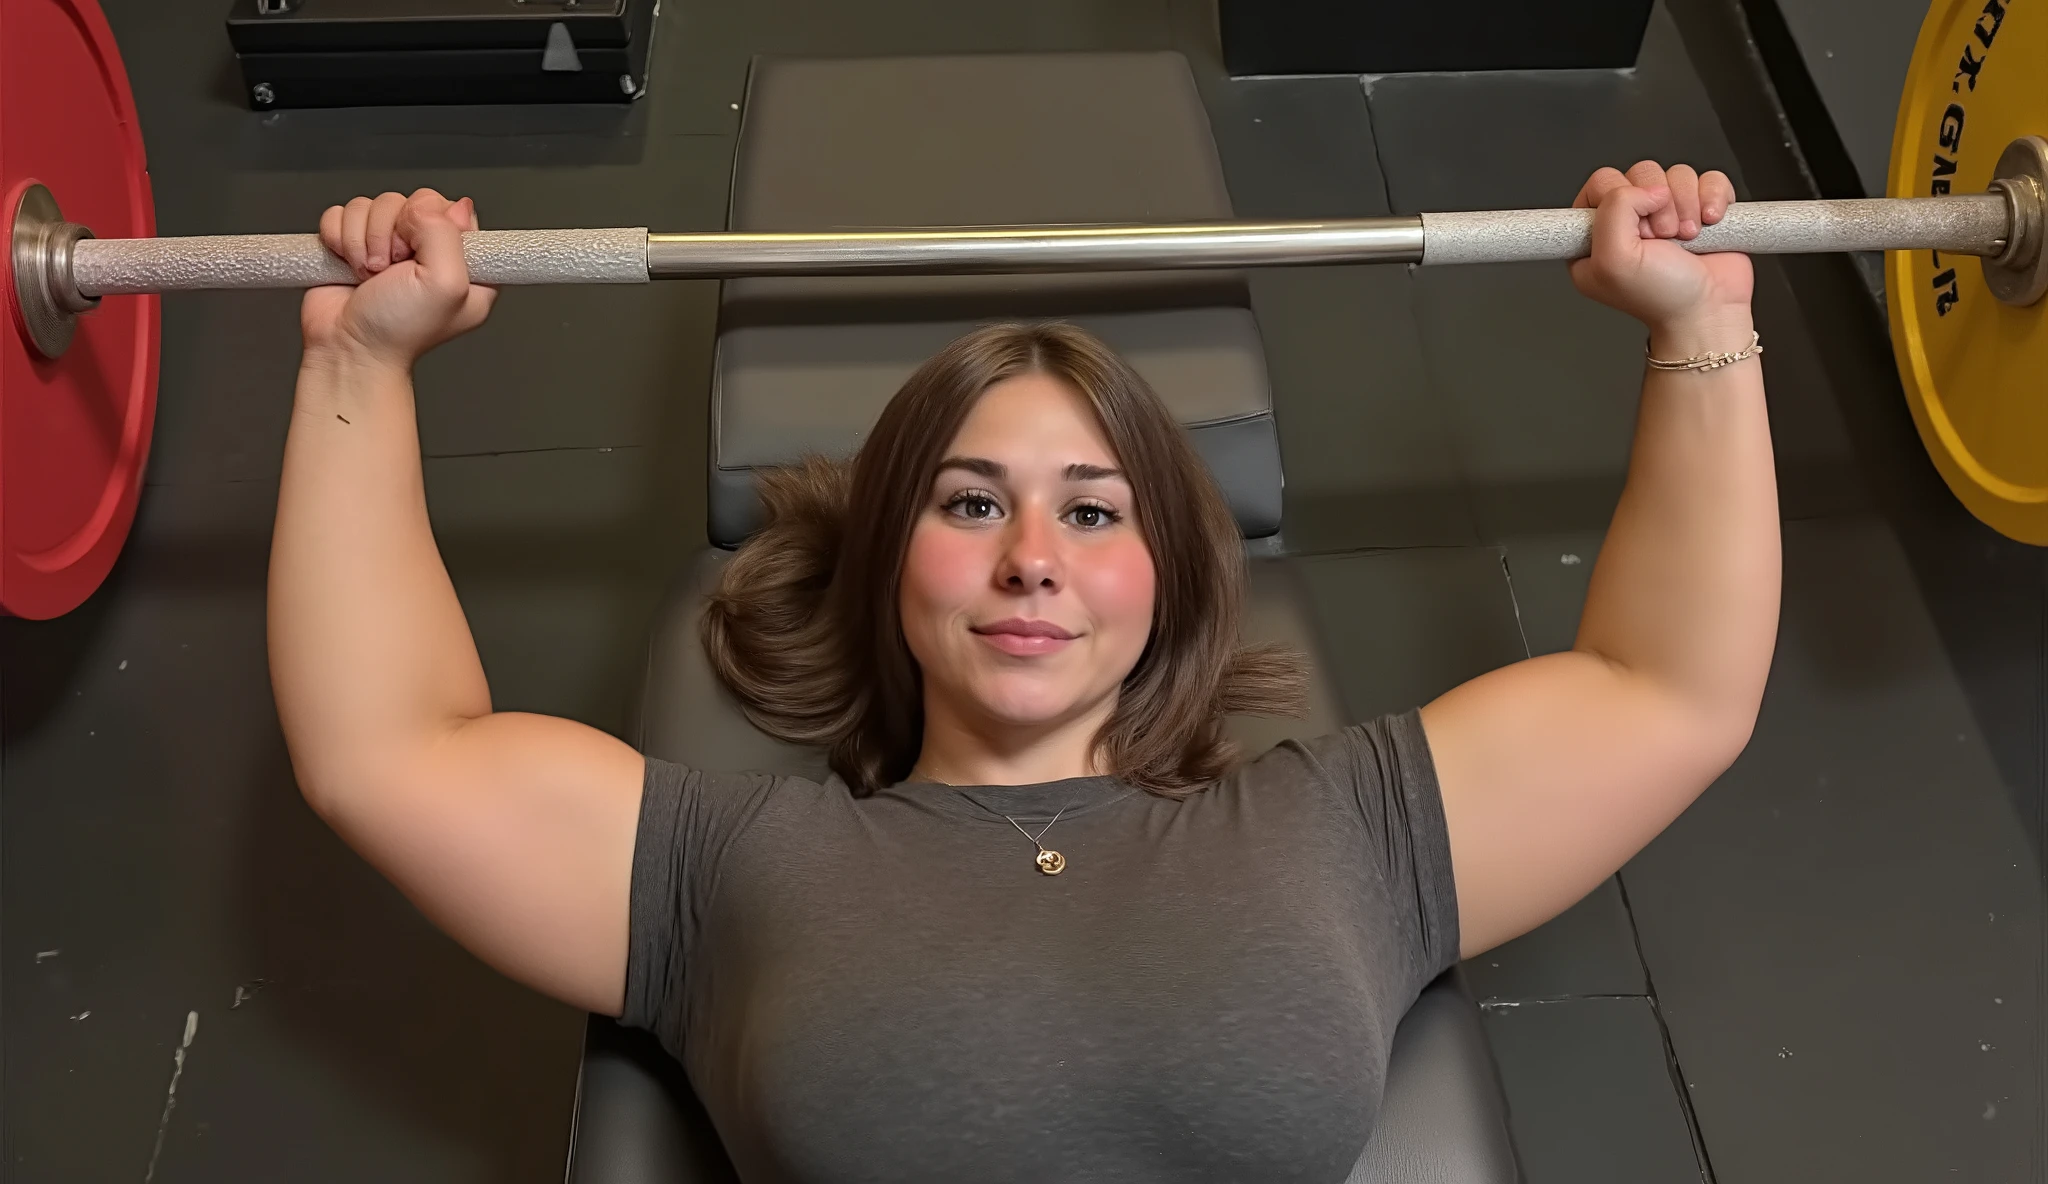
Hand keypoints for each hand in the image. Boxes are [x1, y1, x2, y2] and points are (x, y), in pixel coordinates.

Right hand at [300, 189, 497, 370]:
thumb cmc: (398, 331)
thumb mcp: (444, 284)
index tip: (421, 253)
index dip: (431, 222)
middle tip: (391, 269)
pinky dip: (338, 236)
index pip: (453, 209)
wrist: (348, 349)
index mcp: (465, 262)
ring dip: (363, 239)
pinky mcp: (354, 243)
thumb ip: (445, 233)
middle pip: (409, 201)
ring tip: (370, 275)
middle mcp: (428, 250)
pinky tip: (347, 265)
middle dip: (391, 232)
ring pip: (373, 204)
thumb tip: (434, 204)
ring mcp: (390, 245)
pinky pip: (342, 212)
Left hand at [1569, 161, 1752, 345]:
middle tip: (1662, 238)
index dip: (1620, 199)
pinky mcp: (1700, 209)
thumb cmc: (1661, 298)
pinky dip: (1713, 196)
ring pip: (1675, 174)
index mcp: (1596, 237)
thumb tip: (1644, 189)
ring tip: (1686, 238)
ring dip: (1686, 204)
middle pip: (1641, 174)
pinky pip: (1708, 179)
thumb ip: (1613, 210)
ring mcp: (1666, 214)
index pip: (1601, 184)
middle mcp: (1630, 223)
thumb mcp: (1613, 260)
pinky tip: (1711, 223)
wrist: (1709, 312)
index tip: (1633, 232)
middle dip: (1658, 204)